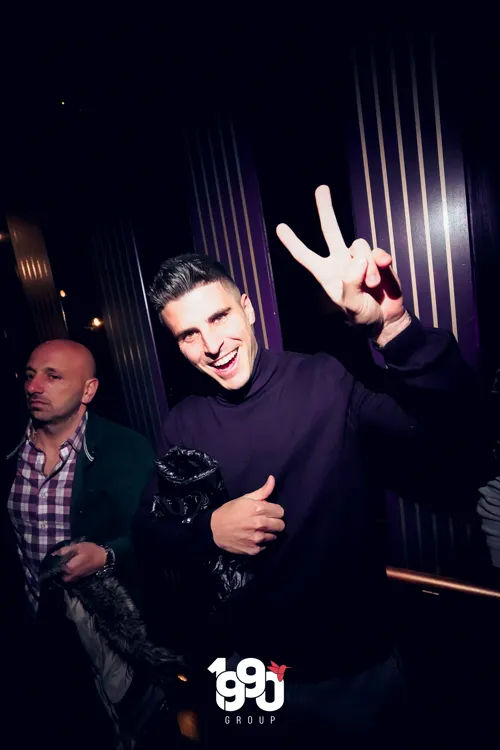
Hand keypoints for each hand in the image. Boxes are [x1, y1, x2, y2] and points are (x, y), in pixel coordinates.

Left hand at [55, 541, 106, 582]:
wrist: (103, 558)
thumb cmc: (90, 551)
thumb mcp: (77, 547)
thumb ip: (64, 550)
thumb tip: (53, 554)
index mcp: (68, 568)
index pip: (54, 566)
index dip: (52, 561)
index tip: (52, 555)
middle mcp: (69, 576)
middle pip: (56, 572)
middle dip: (55, 566)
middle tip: (57, 557)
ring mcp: (73, 578)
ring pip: (61, 575)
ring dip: (60, 569)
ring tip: (63, 560)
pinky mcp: (76, 578)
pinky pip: (67, 576)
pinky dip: (65, 571)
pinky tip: (69, 564)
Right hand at [211, 475, 284, 554]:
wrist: (213, 529)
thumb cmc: (229, 511)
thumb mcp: (244, 498)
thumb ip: (262, 491)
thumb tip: (272, 479)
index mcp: (258, 509)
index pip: (280, 512)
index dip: (275, 511)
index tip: (269, 512)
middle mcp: (260, 524)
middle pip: (281, 525)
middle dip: (275, 522)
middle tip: (266, 521)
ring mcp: (257, 538)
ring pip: (274, 536)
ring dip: (268, 533)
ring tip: (258, 530)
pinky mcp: (253, 550)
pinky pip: (265, 546)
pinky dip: (260, 543)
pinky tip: (252, 538)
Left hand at [276, 185, 410, 342]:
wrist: (387, 318)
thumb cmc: (363, 316)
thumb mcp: (352, 307)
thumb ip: (352, 284)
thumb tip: (357, 259)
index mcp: (326, 274)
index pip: (306, 256)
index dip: (293, 243)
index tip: (280, 227)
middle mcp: (340, 261)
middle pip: (331, 230)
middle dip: (326, 209)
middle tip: (321, 188)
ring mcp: (359, 258)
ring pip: (359, 245)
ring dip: (367, 267)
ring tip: (372, 286)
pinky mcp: (377, 258)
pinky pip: (376, 250)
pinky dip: (380, 260)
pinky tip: (384, 269)